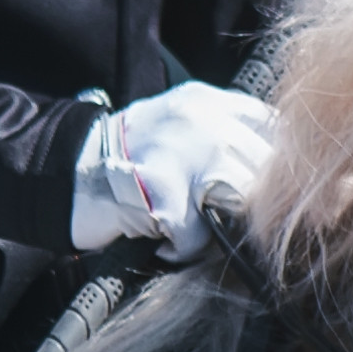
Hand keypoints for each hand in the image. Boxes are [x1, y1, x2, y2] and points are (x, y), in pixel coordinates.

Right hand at [70, 81, 274, 260]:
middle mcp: (200, 119)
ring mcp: (181, 151)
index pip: (274, 130)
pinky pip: (199, 234)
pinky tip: (164, 239)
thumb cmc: (132, 160)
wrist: (67, 171)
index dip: (278, 167)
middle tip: (222, 217)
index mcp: (210, 102)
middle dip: (252, 203)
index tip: (270, 191)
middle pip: (266, 171)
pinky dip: (183, 248)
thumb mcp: (184, 126)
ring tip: (194, 227)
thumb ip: (230, 137)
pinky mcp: (161, 190)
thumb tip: (285, 174)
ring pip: (240, 201)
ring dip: (221, 225)